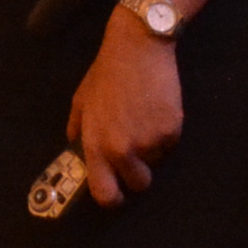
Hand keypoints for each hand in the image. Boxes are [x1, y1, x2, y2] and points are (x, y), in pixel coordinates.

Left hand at [70, 19, 185, 204]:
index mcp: (97, 145)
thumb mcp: (82, 100)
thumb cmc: (106, 73)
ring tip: (144, 117)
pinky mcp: (171, 130)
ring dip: (152, 148)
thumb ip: (78, 129)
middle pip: (138, 184)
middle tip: (136, 151)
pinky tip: (156, 107)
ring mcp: (150, 141)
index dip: (112, 198)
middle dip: (138, 173)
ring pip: (156, 161)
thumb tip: (75, 150)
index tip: (116, 192)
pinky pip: (170, 143)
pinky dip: (165, 131)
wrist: (138, 48)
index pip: (104, 194)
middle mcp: (123, 149)